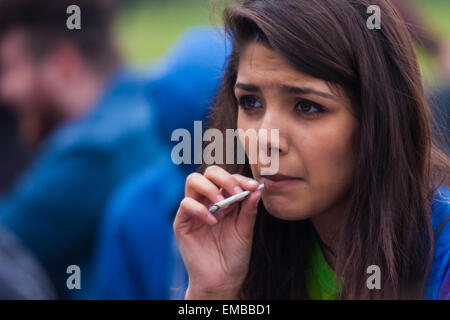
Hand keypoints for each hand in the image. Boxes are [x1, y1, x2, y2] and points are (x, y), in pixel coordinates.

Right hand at [173, 165, 261, 298]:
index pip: (228, 179)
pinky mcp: (182, 222)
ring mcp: (194, 210)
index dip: (241, 179)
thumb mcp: (245, 230)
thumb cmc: (235, 255)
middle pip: (209, 173)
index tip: (254, 187)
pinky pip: (186, 204)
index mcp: (225, 200)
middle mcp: (208, 201)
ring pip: (193, 181)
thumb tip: (256, 189)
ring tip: (222, 204)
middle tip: (236, 191)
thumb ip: (248, 209)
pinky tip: (212, 222)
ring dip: (210, 188)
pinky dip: (200, 209)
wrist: (222, 279)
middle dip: (224, 178)